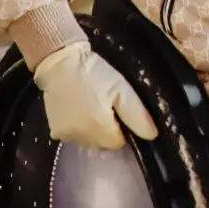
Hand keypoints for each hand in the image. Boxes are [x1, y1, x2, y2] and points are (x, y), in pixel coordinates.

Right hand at [32, 42, 158, 149]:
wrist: (59, 63)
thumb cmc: (94, 73)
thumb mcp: (121, 89)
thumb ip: (137, 115)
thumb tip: (152, 136)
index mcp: (101, 130)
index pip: (119, 142)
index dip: (121, 126)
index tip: (115, 108)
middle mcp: (83, 139)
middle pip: (104, 144)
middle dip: (107, 129)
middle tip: (102, 103)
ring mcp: (67, 137)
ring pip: (89, 141)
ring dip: (92, 129)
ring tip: (89, 105)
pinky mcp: (56, 132)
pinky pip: (74, 136)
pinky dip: (77, 127)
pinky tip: (76, 109)